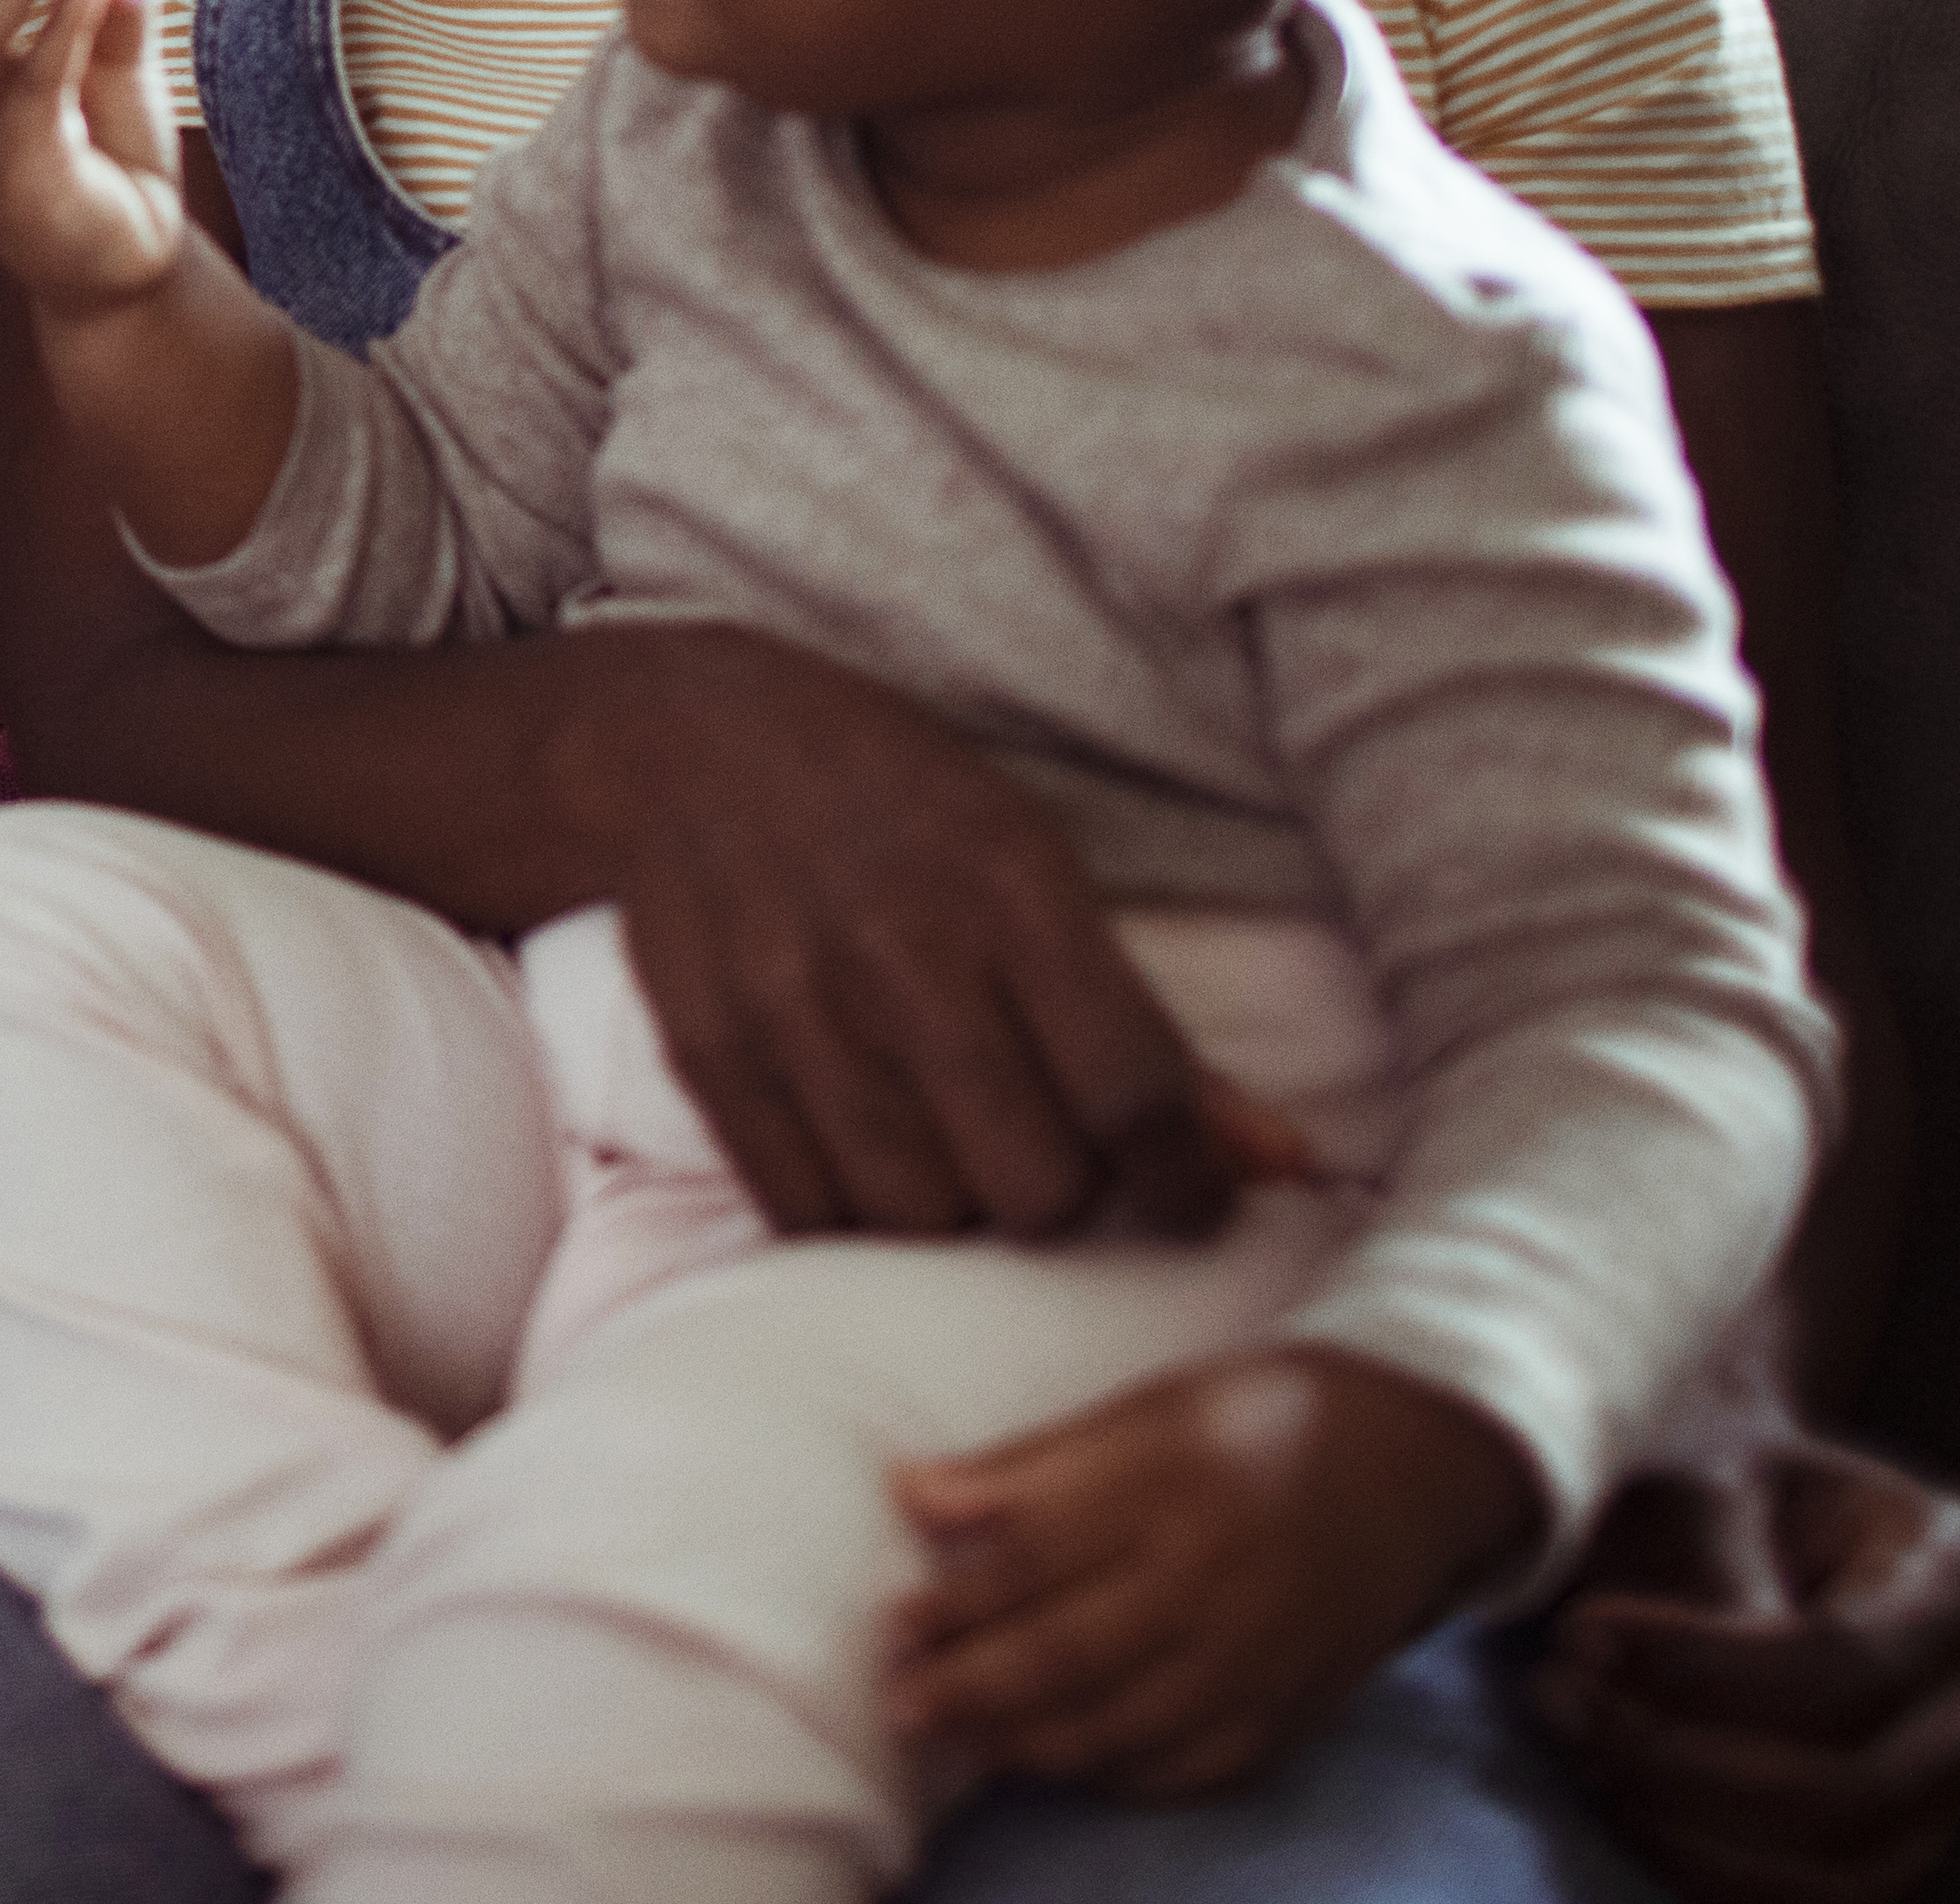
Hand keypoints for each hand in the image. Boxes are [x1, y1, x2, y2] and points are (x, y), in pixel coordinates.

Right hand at [583, 622, 1227, 1239]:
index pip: (1136, 1095)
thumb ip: (1148, 1025)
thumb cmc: (891, 801)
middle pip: (1036, 1187)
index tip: (1191, 1199)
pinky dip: (852, 1210)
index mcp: (1011, 885)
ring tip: (948, 1147)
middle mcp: (903, 949)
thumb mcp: (1031, 861)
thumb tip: (1281, 1164)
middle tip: (1047, 1151)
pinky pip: (806, 1212)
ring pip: (921, 1218)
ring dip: (954, 1207)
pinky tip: (866, 1152)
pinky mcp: (709, 1052)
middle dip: (1062, 1194)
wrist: (678, 741)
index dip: (1188, 1182)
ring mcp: (793, 1007)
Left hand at [889, 1348, 1536, 1798]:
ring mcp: (1261, 1654)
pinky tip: (1062, 1767)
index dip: (956, 1599)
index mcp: (1172, 1482)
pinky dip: (1120, 1776)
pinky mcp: (1294, 1709)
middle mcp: (1218, 1575)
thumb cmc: (1250, 1424)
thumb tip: (907, 1492)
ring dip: (1030, 1743)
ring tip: (964, 1742)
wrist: (1409, 1466)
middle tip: (903, 1706)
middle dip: (973, 1689)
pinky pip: (1193, 1767)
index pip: (1038, 1557)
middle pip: (1072, 1652)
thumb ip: (1028, 1466)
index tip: (891, 1624)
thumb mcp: (1142, 1411)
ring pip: (1125, 1724)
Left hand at [1525, 1441, 1959, 1903]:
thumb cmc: (1702, 1485)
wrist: (1705, 1514)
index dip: (1708, 1672)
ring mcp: (1957, 1781)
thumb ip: (1713, 1572)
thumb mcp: (1696, 1482)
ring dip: (1689, 1827)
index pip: (1856, 1661)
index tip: (1579, 1633)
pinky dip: (1706, 1872)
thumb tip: (1697, 1699)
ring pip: (1847, 1868)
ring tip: (1581, 1743)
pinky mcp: (1896, 1846)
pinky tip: (1621, 1799)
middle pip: (1864, 1784)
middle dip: (1687, 1762)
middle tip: (1559, 1695)